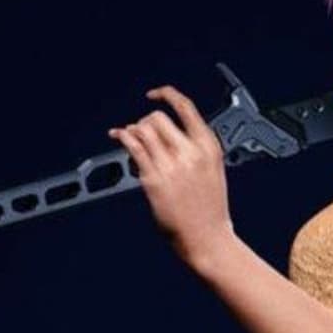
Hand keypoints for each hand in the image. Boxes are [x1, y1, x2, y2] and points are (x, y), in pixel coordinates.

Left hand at [107, 85, 234, 267]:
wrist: (208, 238)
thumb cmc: (210, 209)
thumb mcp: (212, 169)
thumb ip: (195, 148)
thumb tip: (165, 132)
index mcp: (208, 146)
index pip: (185, 107)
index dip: (166, 94)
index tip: (155, 95)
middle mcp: (191, 152)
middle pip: (157, 118)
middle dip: (146, 122)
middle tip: (142, 132)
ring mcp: (171, 165)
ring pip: (142, 130)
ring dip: (133, 131)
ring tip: (130, 138)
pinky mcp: (154, 180)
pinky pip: (133, 148)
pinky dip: (123, 138)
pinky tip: (119, 138)